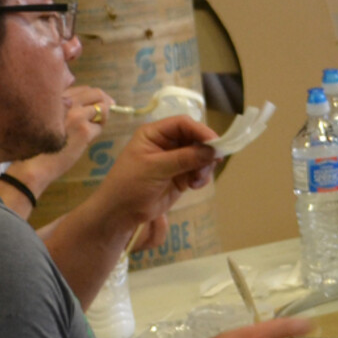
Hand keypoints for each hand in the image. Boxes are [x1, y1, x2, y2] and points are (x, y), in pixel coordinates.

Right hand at [14, 86, 113, 195]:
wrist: (33, 164)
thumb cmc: (39, 143)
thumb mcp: (49, 117)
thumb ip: (65, 107)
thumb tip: (92, 103)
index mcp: (56, 97)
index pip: (83, 89)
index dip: (94, 95)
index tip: (101, 100)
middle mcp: (66, 101)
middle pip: (96, 93)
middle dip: (105, 101)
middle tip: (110, 108)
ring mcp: (76, 114)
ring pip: (102, 109)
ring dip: (101, 119)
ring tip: (89, 130)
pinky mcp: (84, 130)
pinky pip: (99, 127)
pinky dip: (95, 134)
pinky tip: (83, 142)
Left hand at [92, 112, 221, 246]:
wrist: (121, 213)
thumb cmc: (130, 185)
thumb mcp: (155, 168)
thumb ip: (184, 158)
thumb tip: (213, 150)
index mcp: (155, 133)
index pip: (183, 124)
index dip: (201, 130)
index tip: (216, 143)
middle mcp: (166, 143)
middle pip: (195, 138)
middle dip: (205, 151)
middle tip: (213, 163)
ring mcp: (175, 160)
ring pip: (201, 155)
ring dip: (204, 167)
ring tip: (197, 180)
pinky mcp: (181, 176)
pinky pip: (199, 171)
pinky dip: (202, 177)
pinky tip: (194, 186)